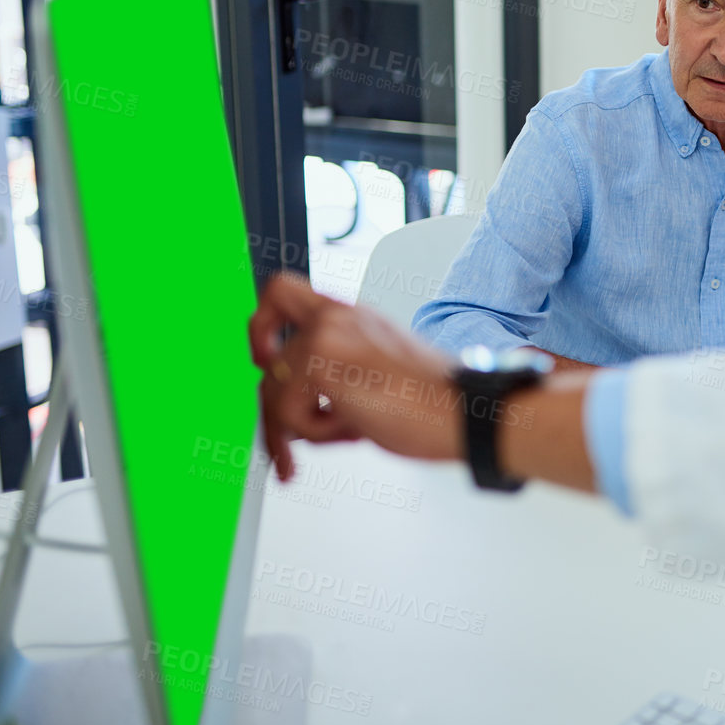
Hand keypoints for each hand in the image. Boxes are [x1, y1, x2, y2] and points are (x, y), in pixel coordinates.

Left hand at [249, 272, 460, 480]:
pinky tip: (354, 430)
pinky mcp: (321, 366)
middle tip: (280, 413)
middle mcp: (336, 317)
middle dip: (265, 381)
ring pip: (271, 387)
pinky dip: (317, 434)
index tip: (267, 356)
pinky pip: (287, 414)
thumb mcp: (376, 370)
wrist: (463, 409)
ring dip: (300, 426)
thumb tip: (300, 402)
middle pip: (261, 331)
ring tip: (345, 433)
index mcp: (351, 314)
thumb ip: (337, 369)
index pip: (283, 289)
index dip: (263, 324)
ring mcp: (326, 337)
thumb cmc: (434, 400)